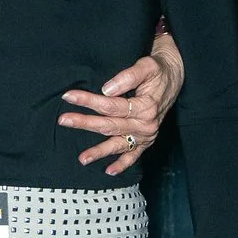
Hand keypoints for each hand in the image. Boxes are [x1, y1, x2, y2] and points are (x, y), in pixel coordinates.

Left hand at [61, 30, 182, 173]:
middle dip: (85, 123)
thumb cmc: (158, 71)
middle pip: (110, 125)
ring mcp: (146, 135)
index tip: (68, 96)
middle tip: (63, 120)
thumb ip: (128, 76)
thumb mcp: (147, 67)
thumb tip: (107, 89)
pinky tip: (109, 171)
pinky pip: (134, 155)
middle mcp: (146, 124)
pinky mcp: (146, 140)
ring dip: (100, 152)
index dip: (88, 101)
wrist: (174, 77)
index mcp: (146, 107)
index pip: (111, 105)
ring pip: (118, 144)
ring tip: (82, 159)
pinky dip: (123, 164)